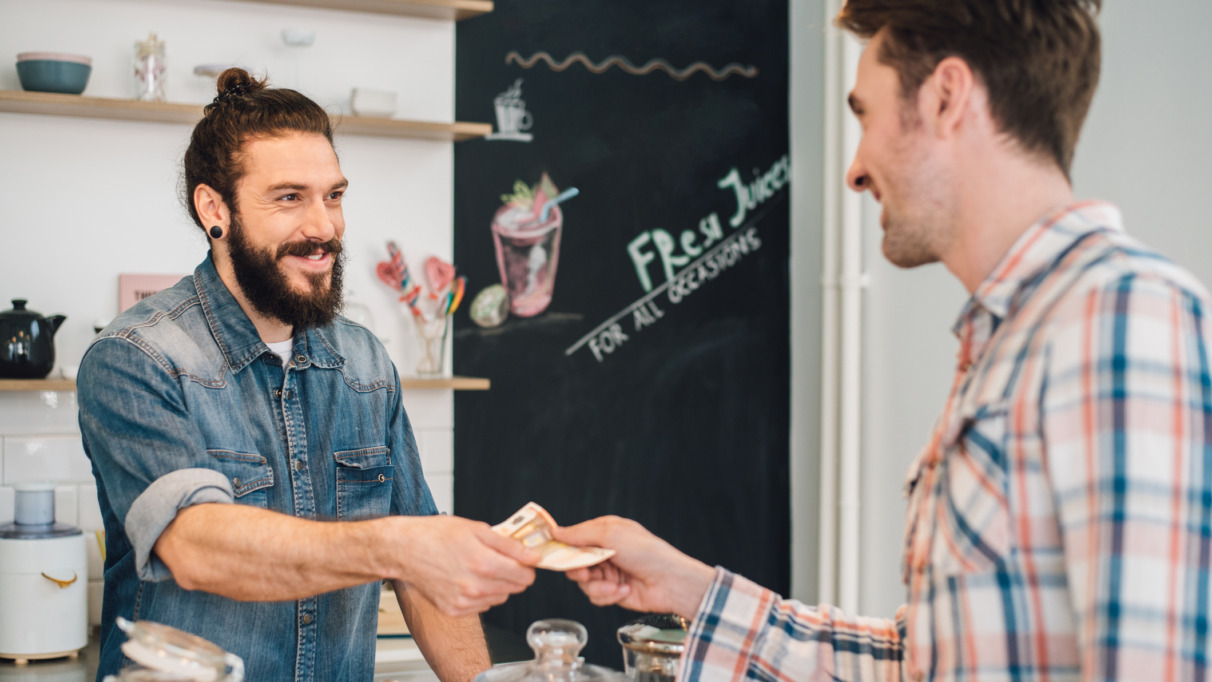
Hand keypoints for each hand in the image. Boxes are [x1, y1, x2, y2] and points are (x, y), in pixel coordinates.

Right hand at [388, 515, 540, 616]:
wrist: (405, 550)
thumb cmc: (437, 535)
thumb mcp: (477, 529)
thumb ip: (509, 544)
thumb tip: (533, 556)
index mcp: (484, 563)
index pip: (525, 575)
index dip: (528, 565)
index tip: (525, 558)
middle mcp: (475, 586)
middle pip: (516, 588)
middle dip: (514, 573)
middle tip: (500, 559)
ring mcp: (464, 601)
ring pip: (500, 597)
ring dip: (499, 584)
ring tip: (480, 566)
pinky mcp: (454, 610)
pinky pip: (483, 605)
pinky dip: (482, 593)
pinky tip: (469, 578)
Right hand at [552, 516, 715, 618]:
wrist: (670, 582)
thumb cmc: (646, 552)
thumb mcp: (612, 535)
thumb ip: (581, 534)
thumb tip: (556, 532)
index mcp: (605, 532)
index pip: (574, 537)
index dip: (563, 547)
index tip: (551, 554)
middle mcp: (605, 552)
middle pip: (574, 562)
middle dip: (579, 570)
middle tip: (586, 573)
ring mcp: (609, 573)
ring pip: (584, 583)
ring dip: (599, 586)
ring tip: (615, 585)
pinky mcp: (613, 592)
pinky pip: (595, 596)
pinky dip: (608, 595)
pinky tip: (624, 590)